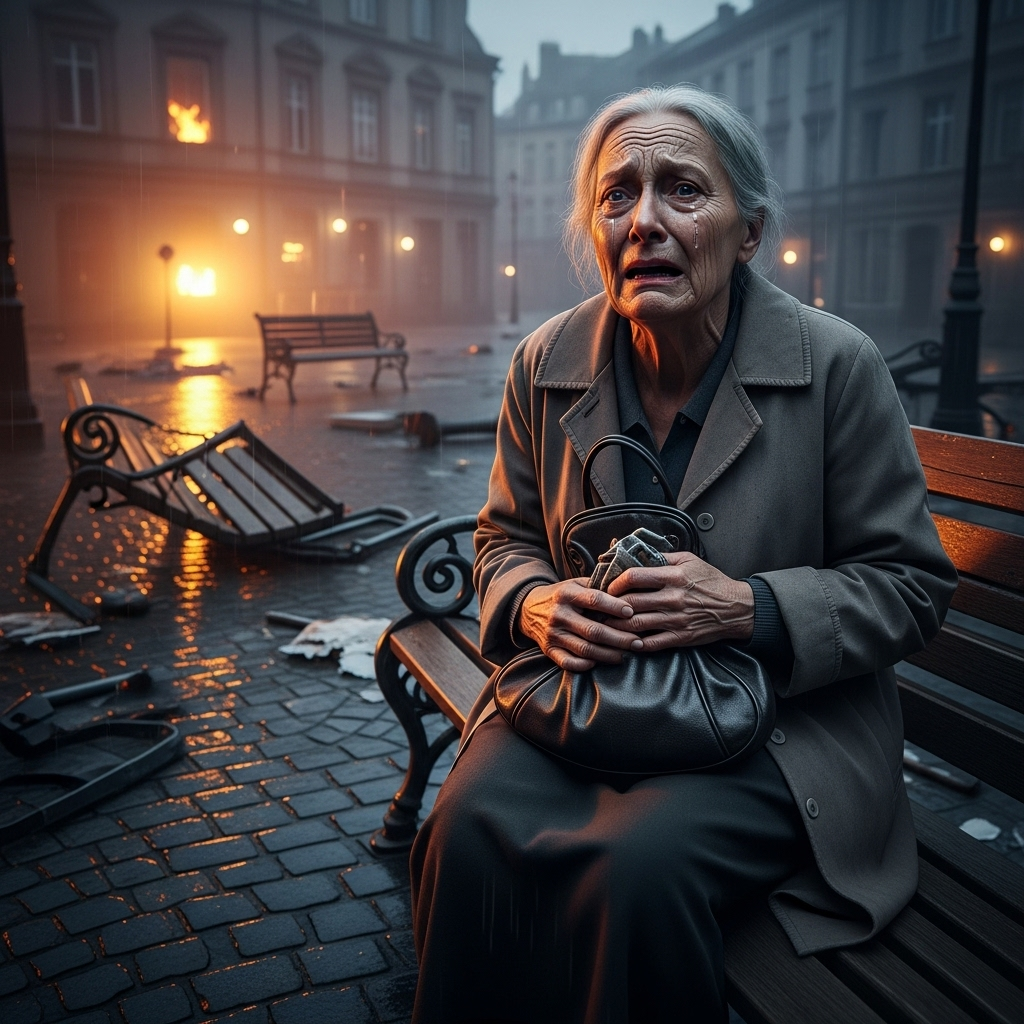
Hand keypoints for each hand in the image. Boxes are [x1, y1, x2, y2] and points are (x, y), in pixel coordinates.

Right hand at [518, 579, 640, 670]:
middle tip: (637, 642)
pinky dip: (585, 665)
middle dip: (619, 638)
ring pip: (585, 649)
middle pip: (593, 630)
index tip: (631, 612)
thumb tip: (628, 590)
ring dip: (608, 654)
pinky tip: (599, 661)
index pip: (594, 599)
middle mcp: (558, 614)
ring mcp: (553, 634)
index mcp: (567, 593)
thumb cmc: (562, 595)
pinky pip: (569, 662)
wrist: (528, 608)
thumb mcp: (575, 583)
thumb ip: (598, 586)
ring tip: (624, 654)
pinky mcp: (548, 650)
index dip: (614, 607)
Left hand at [605, 551, 754, 650]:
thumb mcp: (690, 560)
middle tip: (601, 607)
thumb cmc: (712, 582)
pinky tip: (627, 641)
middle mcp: (672, 598)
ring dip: (617, 626)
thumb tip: (638, 553)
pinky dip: (636, 644)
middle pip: (630, 603)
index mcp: (673, 577)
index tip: (609, 586)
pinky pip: (652, 643)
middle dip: (611, 606)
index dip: (616, 582)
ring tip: (607, 624)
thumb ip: (664, 557)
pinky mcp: (680, 637)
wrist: (737, 608)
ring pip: (636, 625)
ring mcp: (676, 619)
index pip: (634, 577)